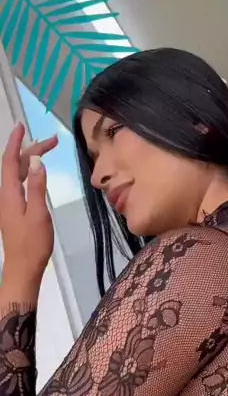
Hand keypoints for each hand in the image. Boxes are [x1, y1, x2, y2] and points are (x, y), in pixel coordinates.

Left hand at [0, 123, 57, 291]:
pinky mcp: (14, 210)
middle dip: (30, 149)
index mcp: (8, 193)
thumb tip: (36, 160)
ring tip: (47, 151)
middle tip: (53, 141)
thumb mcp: (38, 213)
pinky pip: (20, 183)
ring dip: (30, 160)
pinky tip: (37, 173)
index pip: (9, 161)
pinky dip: (29, 172)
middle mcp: (5, 195)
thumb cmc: (32, 243)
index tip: (21, 126)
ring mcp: (9, 203)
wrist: (22, 268)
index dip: (15, 142)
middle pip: (15, 165)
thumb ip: (37, 186)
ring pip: (17, 174)